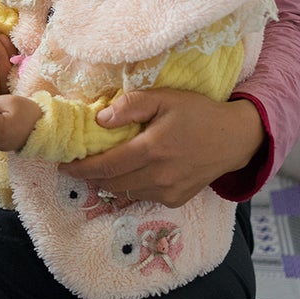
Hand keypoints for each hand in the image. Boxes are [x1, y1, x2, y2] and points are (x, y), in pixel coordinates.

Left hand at [62, 90, 263, 207]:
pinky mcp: (176, 199)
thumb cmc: (197, 113)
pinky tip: (133, 172)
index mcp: (151, 150)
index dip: (80, 168)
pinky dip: (131, 187)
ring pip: (124, 192)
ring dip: (110, 182)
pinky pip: (143, 196)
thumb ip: (130, 106)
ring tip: (105, 167)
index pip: (105, 166)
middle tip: (80, 164)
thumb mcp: (164, 98)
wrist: (234, 138)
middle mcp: (158, 175)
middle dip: (91, 176)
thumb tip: (99, 120)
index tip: (64, 165)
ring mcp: (168, 191)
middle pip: (110, 183)